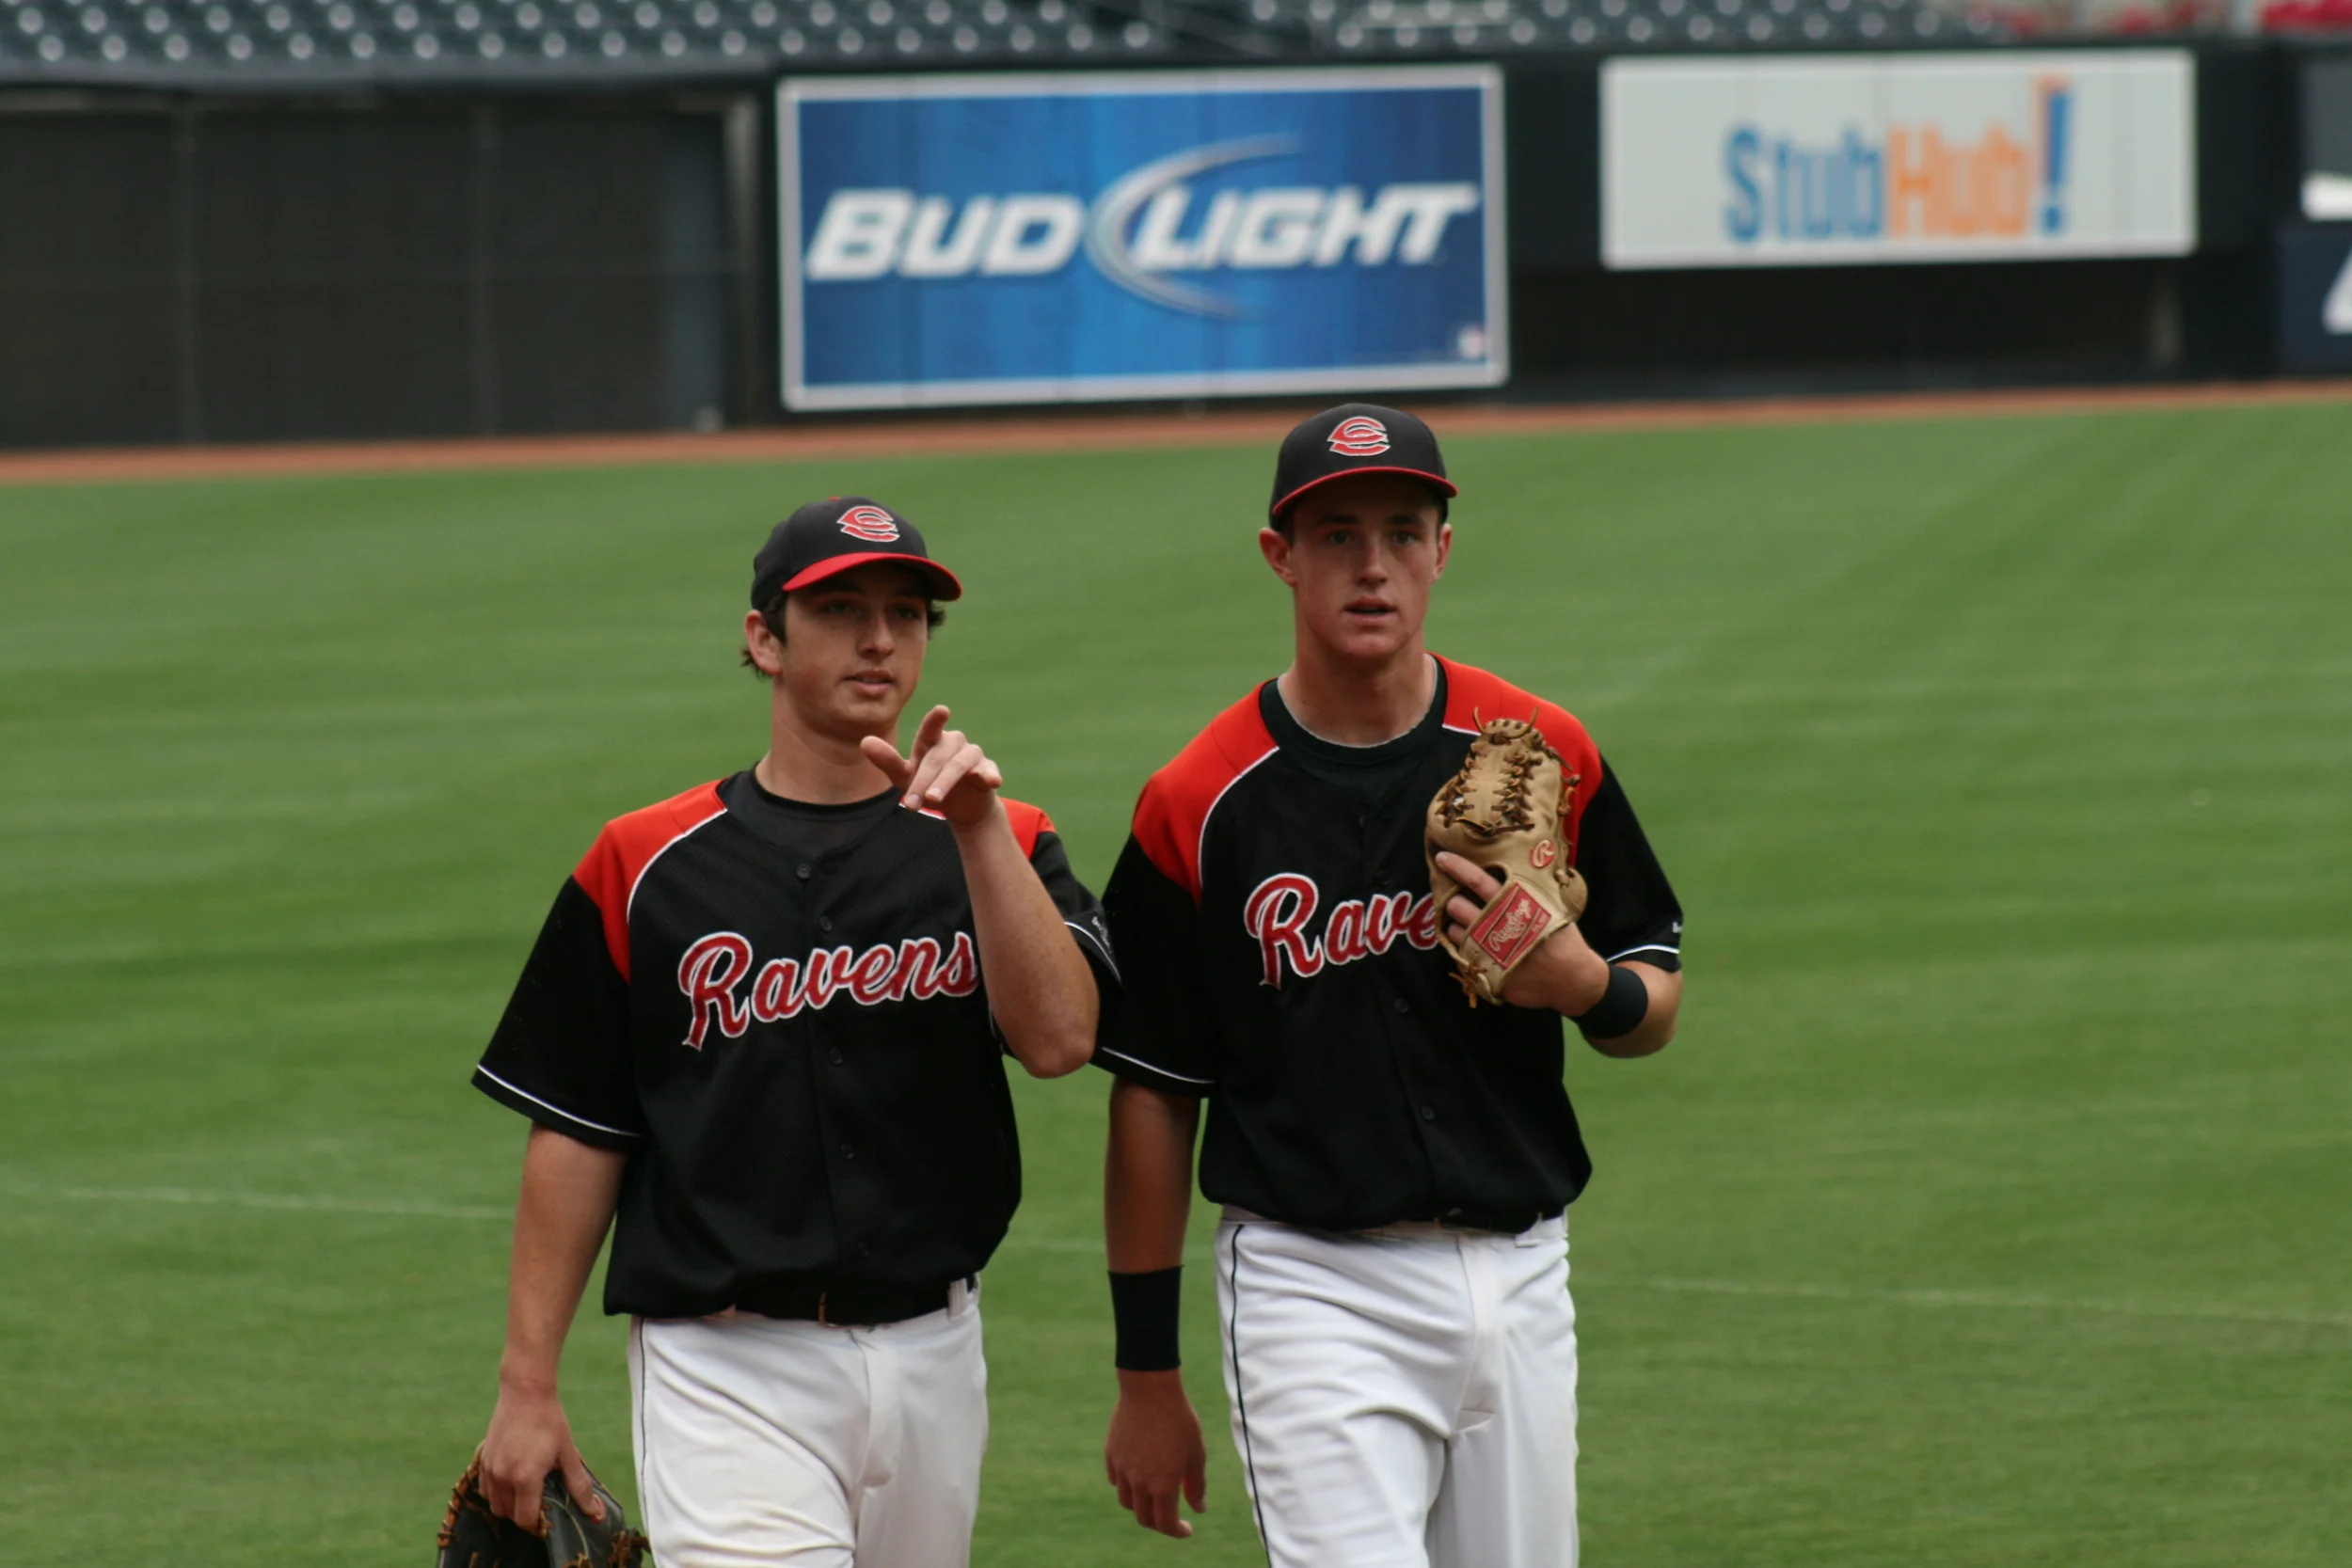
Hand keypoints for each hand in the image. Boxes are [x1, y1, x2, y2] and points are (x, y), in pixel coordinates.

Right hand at [479, 1382, 602, 1530]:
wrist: (525, 1394)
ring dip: (510, 1506)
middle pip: (510, 1515)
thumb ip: (579, 1485)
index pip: (526, 1519)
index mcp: (525, 1478)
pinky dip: (497, 1493)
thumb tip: (593, 1511)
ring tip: (528, 1493)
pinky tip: (512, 1482)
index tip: (549, 1520)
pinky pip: (485, 1489)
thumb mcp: (569, 1453)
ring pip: (495, 1505)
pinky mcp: (482, 1460)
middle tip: (542, 1504)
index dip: (538, 1526)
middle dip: (525, 1516)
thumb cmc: (550, 1422)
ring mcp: (489, 1469)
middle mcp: (503, 1477)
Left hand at [861, 705, 1004, 830]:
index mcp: (932, 742)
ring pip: (960, 764)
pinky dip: (989, 775)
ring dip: (945, 782)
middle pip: (938, 757)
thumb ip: (887, 760)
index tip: (942, 710)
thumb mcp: (905, 777)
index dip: (936, 720)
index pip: (931, 730)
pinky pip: (989, 771)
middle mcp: (954, 743)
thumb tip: (864, 741)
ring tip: (933, 801)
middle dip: (924, 780)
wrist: (962, 807)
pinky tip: (990, 781)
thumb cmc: (929, 785)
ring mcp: (973, 756)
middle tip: (911, 803)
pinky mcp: (989, 771)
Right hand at [1105, 1369, 1207, 1537]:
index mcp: (1163, 1485)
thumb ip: (1196, 1484)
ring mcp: (1122, 1469)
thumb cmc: (1179, 1419)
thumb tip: (1199, 1509)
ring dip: (1141, 1505)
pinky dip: (1126, 1485)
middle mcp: (1139, 1482)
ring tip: (1154, 1494)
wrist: (1149, 1389)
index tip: (1187, 1529)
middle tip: (1171, 1515)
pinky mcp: (1111, 1454)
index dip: (1177, 1532)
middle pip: (1144, 1518)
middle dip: (1159, 1523)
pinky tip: (1137, 1475)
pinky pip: (1116, 1480)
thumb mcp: (1196, 1452)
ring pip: (1127, 1502)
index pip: (1165, 1524)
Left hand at [1434, 850, 1609, 1014]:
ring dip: (1456, 926)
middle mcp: (1494, 925)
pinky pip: (1460, 955)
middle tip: (1459, 901)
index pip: (1477, 879)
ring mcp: (1487, 950)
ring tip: (1467, 926)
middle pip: (1457, 905)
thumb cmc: (1562, 939)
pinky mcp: (1484, 971)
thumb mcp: (1547, 908)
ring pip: (1453, 931)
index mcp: (1512, 904)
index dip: (1457, 867)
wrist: (1571, 979)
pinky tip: (1474, 947)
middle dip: (1453, 901)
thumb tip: (1506, 875)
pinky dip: (1463, 948)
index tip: (1441, 858)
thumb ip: (1523, 894)